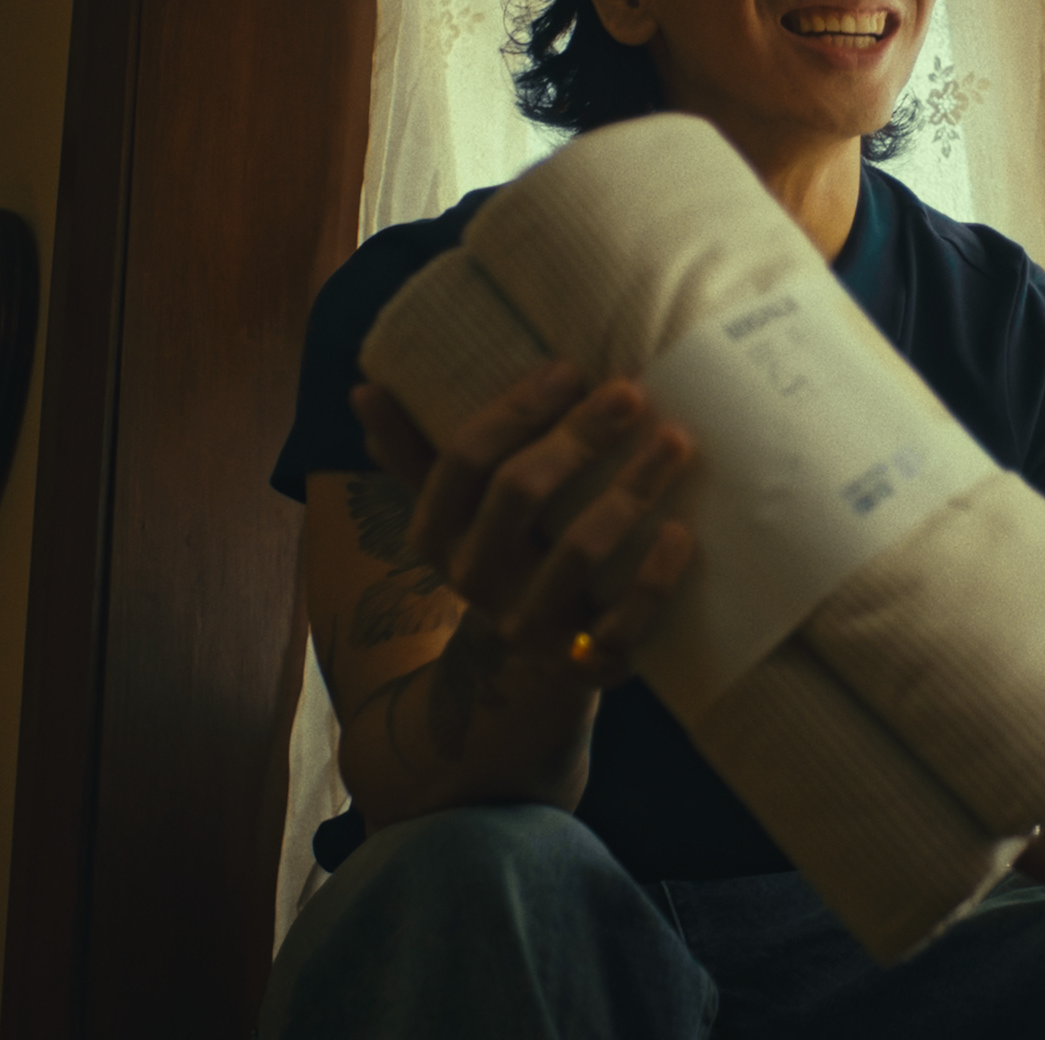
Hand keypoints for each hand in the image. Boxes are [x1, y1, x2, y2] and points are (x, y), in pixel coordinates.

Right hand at [350, 360, 695, 689]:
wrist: (522, 675)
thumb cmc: (497, 557)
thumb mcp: (449, 513)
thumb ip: (411, 454)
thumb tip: (363, 389)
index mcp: (435, 535)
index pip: (465, 461)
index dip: (516, 411)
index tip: (570, 369)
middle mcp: (474, 580)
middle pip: (522, 492)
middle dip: (580, 436)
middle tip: (630, 393)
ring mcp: (529, 624)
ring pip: (579, 550)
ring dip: (629, 490)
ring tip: (675, 440)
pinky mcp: (585, 661)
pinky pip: (622, 623)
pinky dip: (654, 578)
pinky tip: (682, 532)